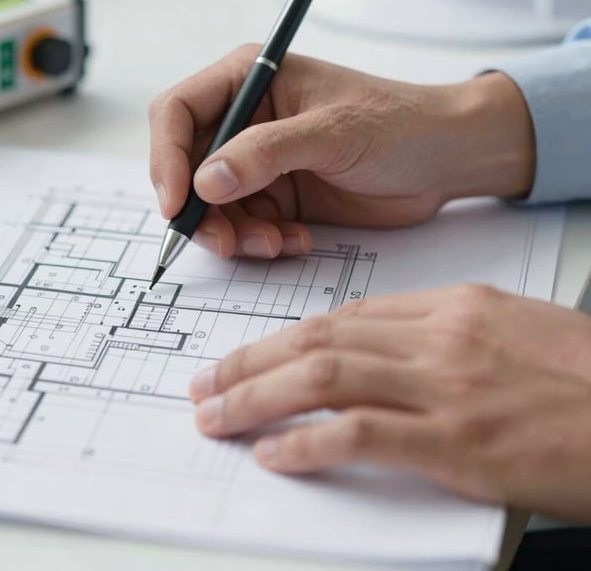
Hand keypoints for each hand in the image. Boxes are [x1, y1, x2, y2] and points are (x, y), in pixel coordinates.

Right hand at [148, 45, 534, 258]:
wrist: (446, 160)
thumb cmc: (398, 124)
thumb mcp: (332, 132)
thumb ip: (265, 153)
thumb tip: (202, 182)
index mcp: (248, 80)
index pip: (176, 112)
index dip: (164, 157)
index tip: (177, 204)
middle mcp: (244, 120)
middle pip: (186, 167)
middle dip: (200, 209)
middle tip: (225, 241)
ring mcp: (258, 162)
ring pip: (211, 206)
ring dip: (232, 233)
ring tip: (274, 243)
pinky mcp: (276, 196)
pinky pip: (244, 227)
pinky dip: (260, 242)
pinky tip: (297, 241)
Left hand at [188, 285, 590, 520]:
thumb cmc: (589, 377)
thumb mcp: (513, 331)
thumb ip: (444, 335)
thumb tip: (378, 355)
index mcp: (452, 306)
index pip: (344, 315)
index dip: (284, 336)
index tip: (248, 354)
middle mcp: (440, 337)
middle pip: (320, 339)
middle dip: (252, 361)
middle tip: (207, 382)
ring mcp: (447, 387)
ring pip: (326, 377)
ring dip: (258, 396)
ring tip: (216, 414)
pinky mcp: (459, 444)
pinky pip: (362, 433)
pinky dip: (309, 442)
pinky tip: (274, 454)